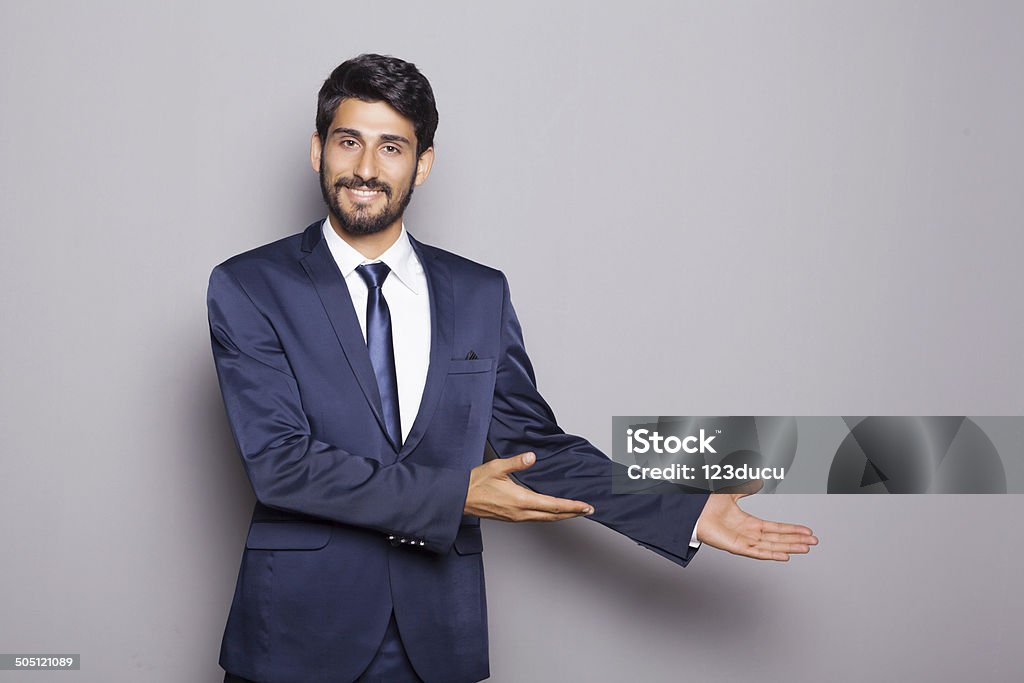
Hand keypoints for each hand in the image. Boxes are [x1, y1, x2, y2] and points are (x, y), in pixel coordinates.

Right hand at [464, 452, 594, 521]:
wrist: (459, 499)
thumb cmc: (475, 483)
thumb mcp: (496, 467)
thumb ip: (516, 462)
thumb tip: (532, 457)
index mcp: (520, 500)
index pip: (552, 505)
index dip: (572, 506)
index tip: (585, 506)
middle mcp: (520, 512)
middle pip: (553, 515)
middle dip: (572, 513)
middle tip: (588, 510)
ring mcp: (516, 517)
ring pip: (545, 519)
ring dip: (562, 515)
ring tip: (575, 511)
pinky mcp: (512, 517)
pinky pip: (536, 518)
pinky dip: (549, 515)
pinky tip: (552, 511)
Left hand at [696, 480, 817, 560]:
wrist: (692, 512)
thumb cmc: (707, 506)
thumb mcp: (732, 493)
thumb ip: (746, 488)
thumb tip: (758, 480)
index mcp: (750, 524)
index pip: (777, 528)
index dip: (792, 529)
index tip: (807, 531)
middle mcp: (749, 534)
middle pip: (778, 538)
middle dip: (797, 540)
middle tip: (814, 542)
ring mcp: (743, 542)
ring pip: (772, 546)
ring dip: (789, 547)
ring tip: (805, 549)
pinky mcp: (736, 547)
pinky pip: (757, 552)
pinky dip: (771, 554)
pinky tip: (785, 556)